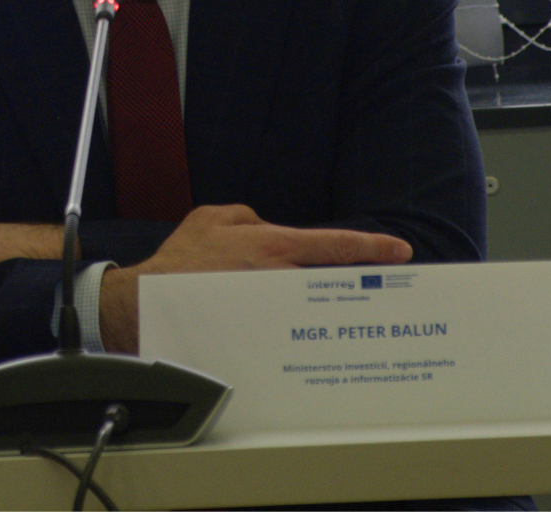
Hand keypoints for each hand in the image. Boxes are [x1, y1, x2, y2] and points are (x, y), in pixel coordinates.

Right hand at [98, 204, 412, 353]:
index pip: (332, 244)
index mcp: (271, 245)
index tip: (400, 252)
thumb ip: (248, 217)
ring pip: (317, 305)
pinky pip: (290, 323)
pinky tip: (305, 331)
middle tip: (387, 289)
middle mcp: (278, 277)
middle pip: (335, 281)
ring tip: (347, 312)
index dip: (370, 248)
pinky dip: (301, 324)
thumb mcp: (212, 217)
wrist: (150, 300)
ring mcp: (273, 307)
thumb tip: (268, 229)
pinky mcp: (261, 329)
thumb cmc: (180, 260)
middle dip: (362, 284)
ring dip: (332, 306)